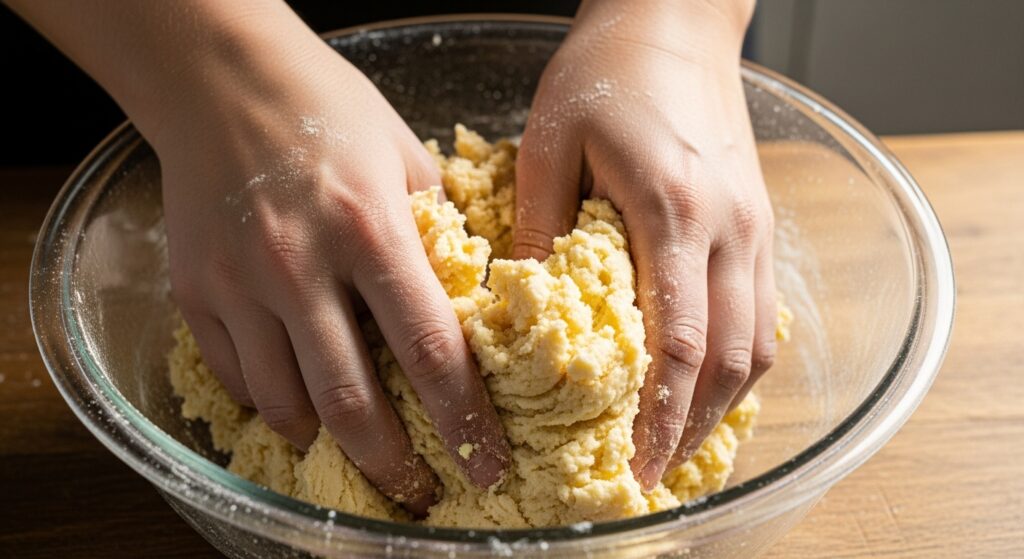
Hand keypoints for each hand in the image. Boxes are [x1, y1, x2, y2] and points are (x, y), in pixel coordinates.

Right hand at [154, 28, 508, 513]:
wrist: (221, 78)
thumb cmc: (329, 110)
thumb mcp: (408, 159)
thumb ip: (442, 235)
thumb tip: (472, 304)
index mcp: (370, 230)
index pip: (429, 350)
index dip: (463, 421)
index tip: (485, 463)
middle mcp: (299, 266)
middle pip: (350, 402)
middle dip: (391, 464)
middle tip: (419, 490)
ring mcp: (238, 284)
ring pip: (284, 404)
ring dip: (327, 440)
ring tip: (358, 445)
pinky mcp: (194, 292)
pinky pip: (234, 378)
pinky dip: (271, 400)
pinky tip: (297, 393)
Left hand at [514, 0, 774, 490]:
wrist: (674, 21)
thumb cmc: (605, 73)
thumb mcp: (548, 144)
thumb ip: (537, 229)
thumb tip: (516, 311)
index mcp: (672, 209)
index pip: (679, 341)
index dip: (659, 416)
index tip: (634, 465)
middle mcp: (729, 229)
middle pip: (728, 360)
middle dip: (690, 430)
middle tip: (650, 475)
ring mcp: (755, 228)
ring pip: (756, 345)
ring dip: (719, 407)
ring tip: (675, 447)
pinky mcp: (758, 224)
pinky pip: (761, 315)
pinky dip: (736, 365)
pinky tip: (704, 387)